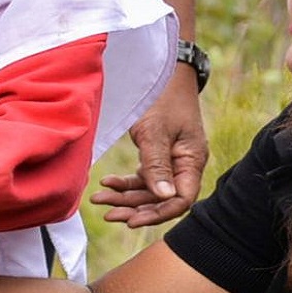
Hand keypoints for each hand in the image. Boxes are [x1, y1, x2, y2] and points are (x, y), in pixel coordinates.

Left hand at [91, 66, 205, 228]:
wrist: (162, 71)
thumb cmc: (162, 97)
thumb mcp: (155, 131)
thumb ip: (157, 165)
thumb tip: (164, 197)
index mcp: (192, 160)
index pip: (181, 200)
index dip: (158, 214)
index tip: (131, 220)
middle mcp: (185, 164)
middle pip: (163, 199)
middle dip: (135, 209)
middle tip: (108, 214)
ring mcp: (172, 161)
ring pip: (150, 190)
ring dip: (126, 197)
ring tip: (99, 200)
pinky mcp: (159, 155)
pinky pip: (144, 177)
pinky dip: (126, 182)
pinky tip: (107, 182)